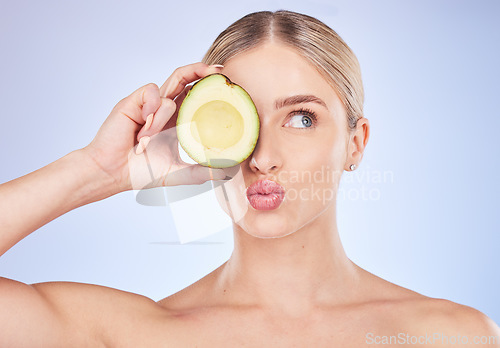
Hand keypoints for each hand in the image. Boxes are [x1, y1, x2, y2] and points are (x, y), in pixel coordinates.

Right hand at [82, 62, 226, 192]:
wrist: (112, 173)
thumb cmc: (140, 172)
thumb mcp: (178, 172)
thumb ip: (201, 171)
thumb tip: (227, 172)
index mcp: (174, 121)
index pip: (194, 95)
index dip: (209, 86)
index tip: (227, 83)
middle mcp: (163, 109)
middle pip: (185, 79)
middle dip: (202, 70)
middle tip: (219, 72)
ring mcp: (149, 104)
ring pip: (170, 88)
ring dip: (164, 114)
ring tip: (149, 136)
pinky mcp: (134, 101)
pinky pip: (152, 93)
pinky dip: (152, 109)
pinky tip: (142, 128)